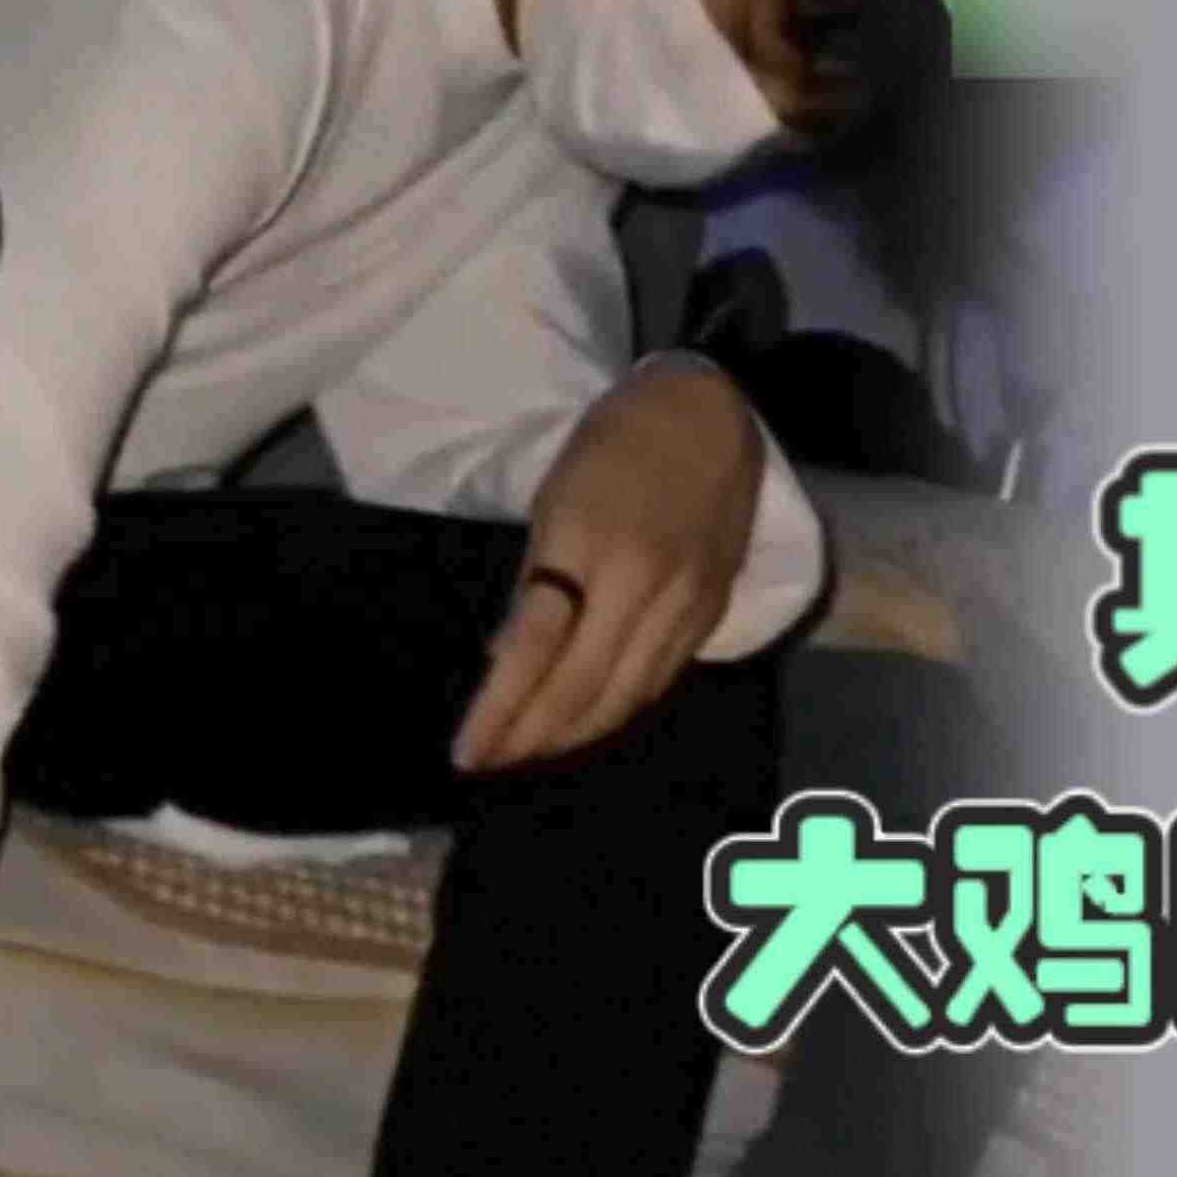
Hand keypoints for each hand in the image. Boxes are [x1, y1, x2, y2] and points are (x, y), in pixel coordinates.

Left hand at [452, 359, 764, 771]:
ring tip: (531, 753)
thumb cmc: (615, 444)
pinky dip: (618, 709)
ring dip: (573, 734)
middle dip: (529, 736)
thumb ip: (535, 583)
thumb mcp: (554, 498)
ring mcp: (684, 601)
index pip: (535, 648)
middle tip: (491, 762)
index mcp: (587, 542)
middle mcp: (641, 582)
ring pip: (625, 695)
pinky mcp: (711, 611)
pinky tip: (589, 720)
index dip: (498, 709)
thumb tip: (505, 660)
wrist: (710, 415)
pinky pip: (660, 679)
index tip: (466, 749)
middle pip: (580, 685)